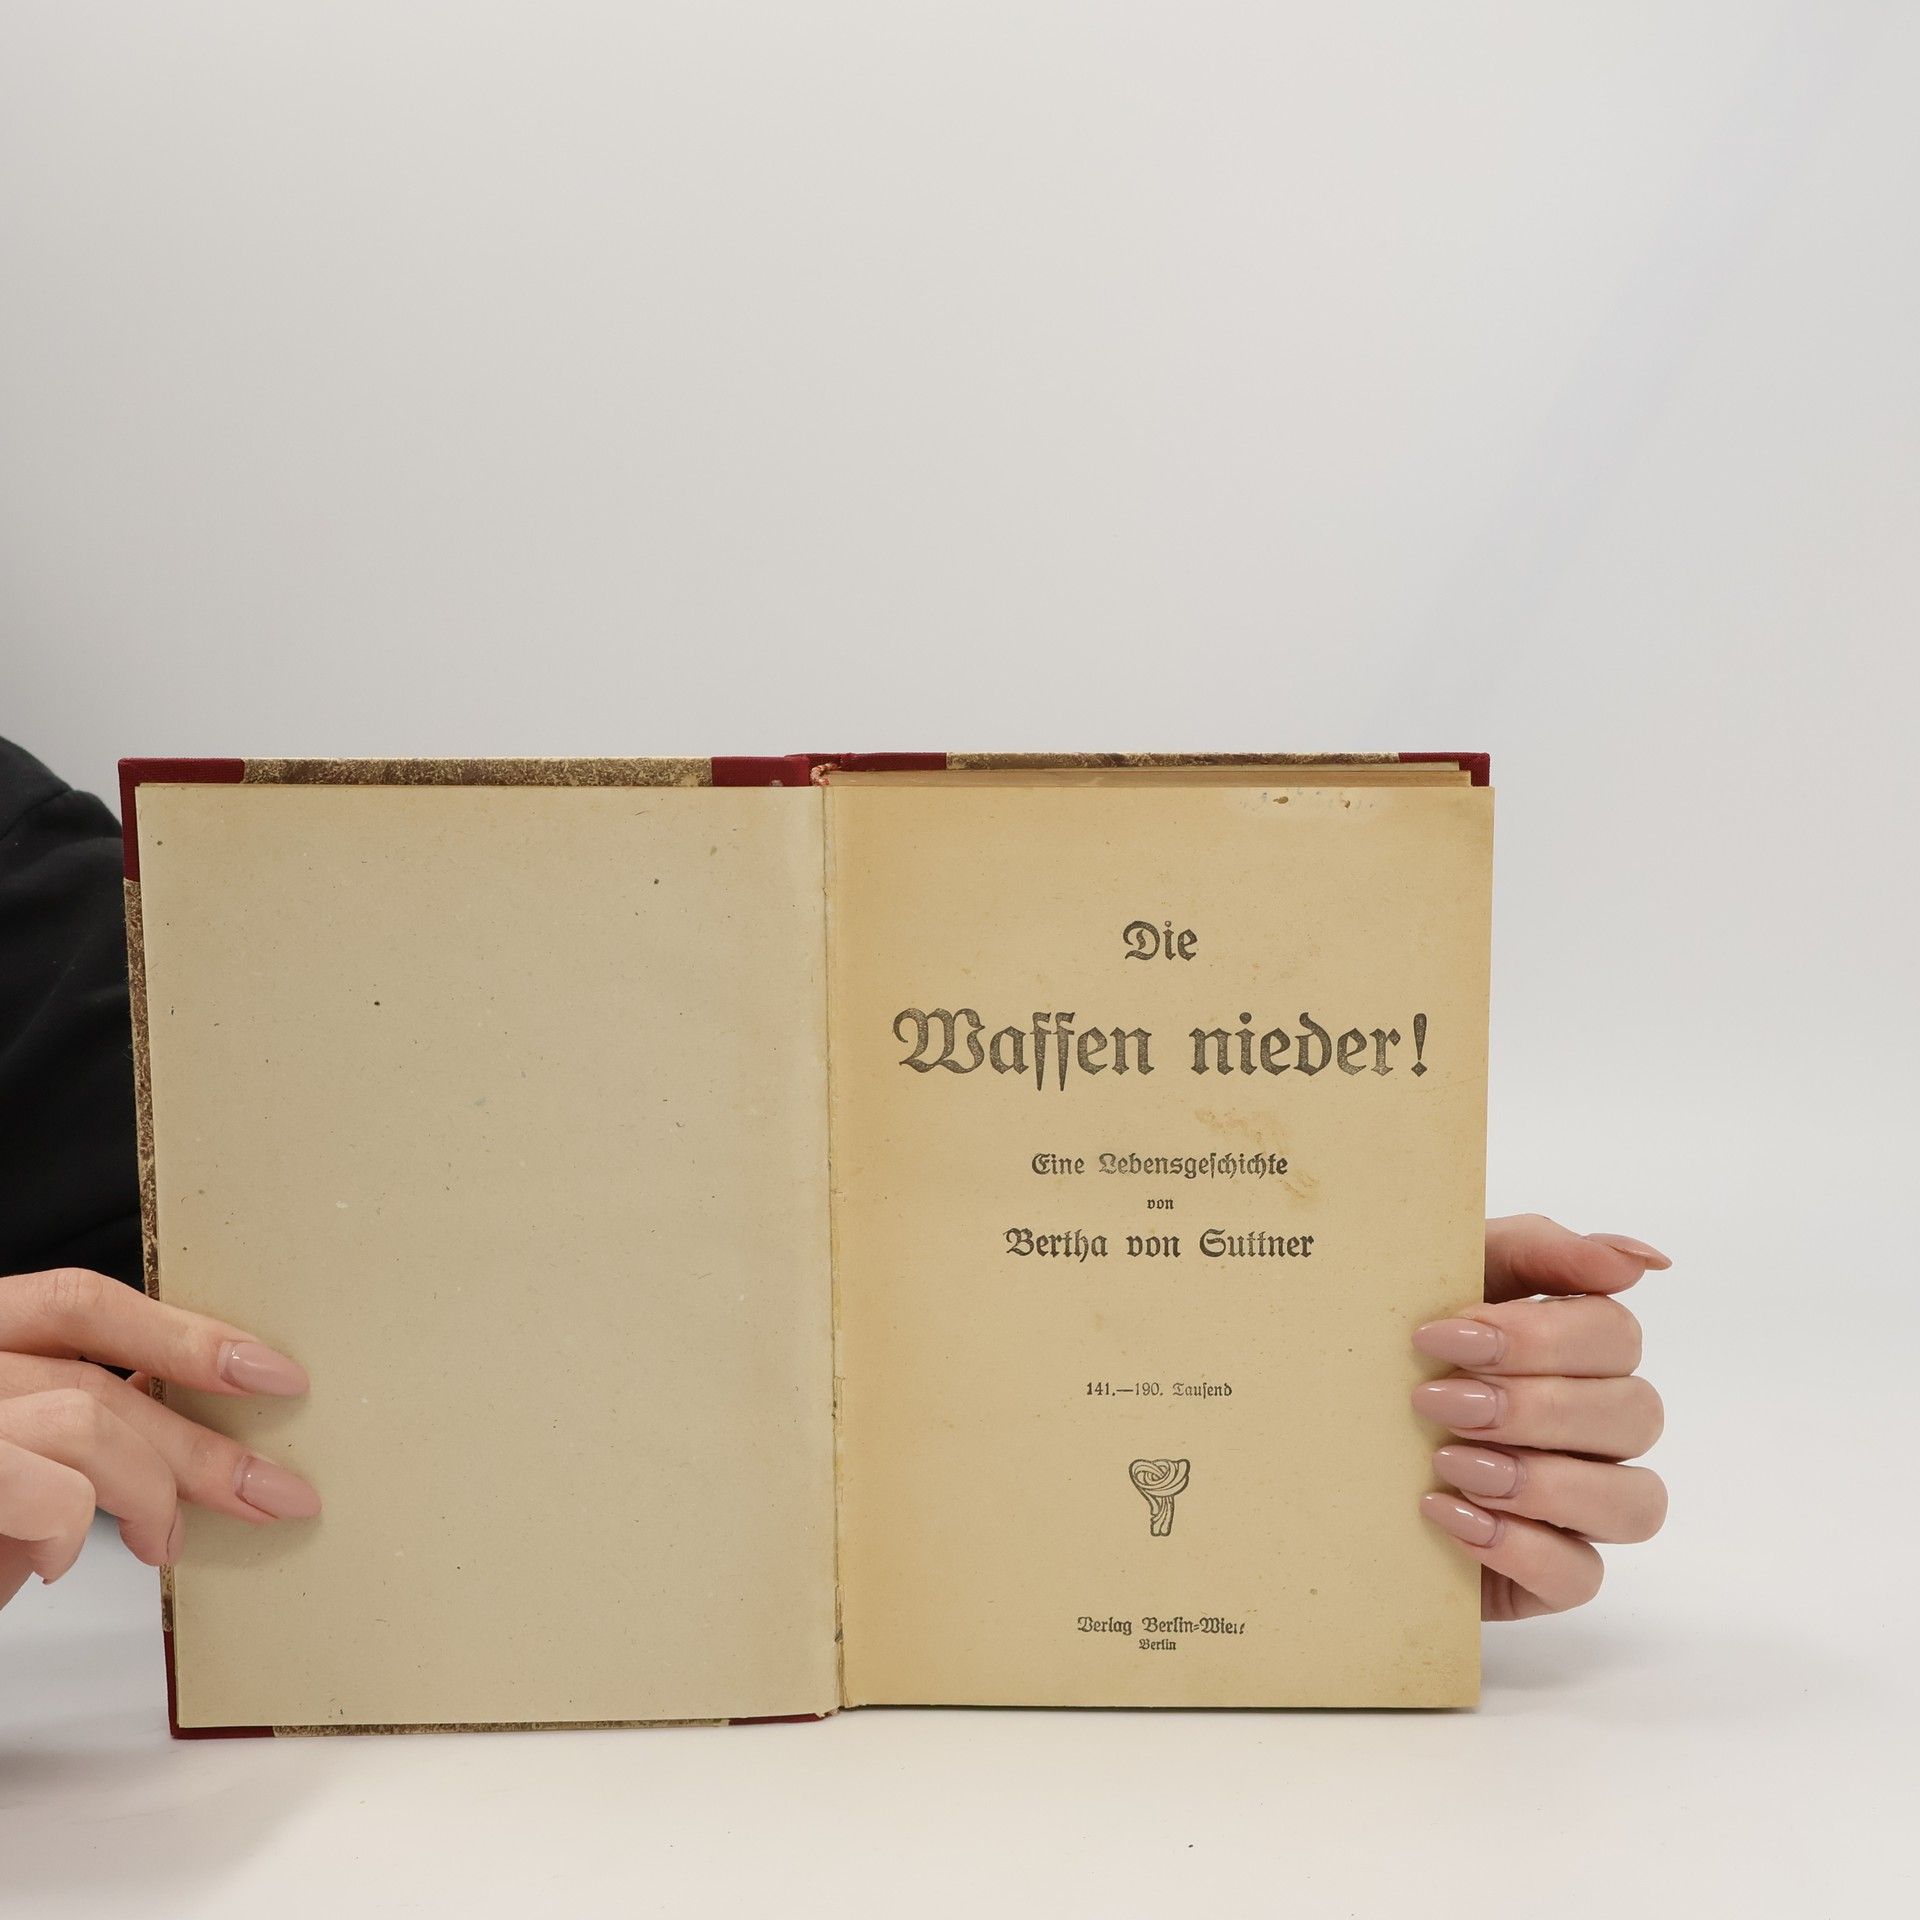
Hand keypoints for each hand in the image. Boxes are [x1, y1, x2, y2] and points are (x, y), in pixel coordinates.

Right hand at [0, 1266, 318, 1607]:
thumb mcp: (11, 1465)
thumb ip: (70, 1434)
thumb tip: (185, 1441)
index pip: (79, 1301)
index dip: (184, 1332)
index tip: (273, 1372)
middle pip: (100, 1377)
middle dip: (205, 1443)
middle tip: (278, 1493)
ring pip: (86, 1418)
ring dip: (151, 1491)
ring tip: (164, 1543)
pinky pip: (47, 1489)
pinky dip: (75, 1530)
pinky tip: (62, 1561)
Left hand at [1412, 1215, 1668, 1619]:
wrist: (1318, 1447)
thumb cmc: (1391, 1348)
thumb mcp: (1442, 1276)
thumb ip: (1537, 1249)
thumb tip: (1641, 1260)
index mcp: (1575, 1348)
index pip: (1615, 1335)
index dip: (1542, 1336)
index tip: (1444, 1333)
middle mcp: (1595, 1426)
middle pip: (1634, 1413)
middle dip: (1532, 1405)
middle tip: (1434, 1401)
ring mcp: (1582, 1506)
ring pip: (1634, 1501)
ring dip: (1542, 1480)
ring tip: (1446, 1462)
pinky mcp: (1553, 1575)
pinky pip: (1582, 1576)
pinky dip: (1521, 1546)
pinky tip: (1450, 1515)